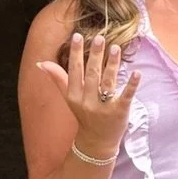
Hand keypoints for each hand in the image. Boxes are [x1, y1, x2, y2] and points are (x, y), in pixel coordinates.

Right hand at [35, 33, 141, 154]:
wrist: (97, 141)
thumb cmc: (84, 115)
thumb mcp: (69, 98)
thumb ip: (58, 79)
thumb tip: (41, 63)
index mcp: (74, 96)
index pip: (74, 71)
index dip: (76, 54)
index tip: (77, 36)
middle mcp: (87, 101)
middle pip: (92, 74)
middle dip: (95, 55)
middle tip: (100, 37)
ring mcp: (104, 107)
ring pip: (107, 82)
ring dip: (111, 64)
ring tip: (115, 48)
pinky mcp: (120, 112)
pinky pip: (126, 96)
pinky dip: (132, 85)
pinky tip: (137, 73)